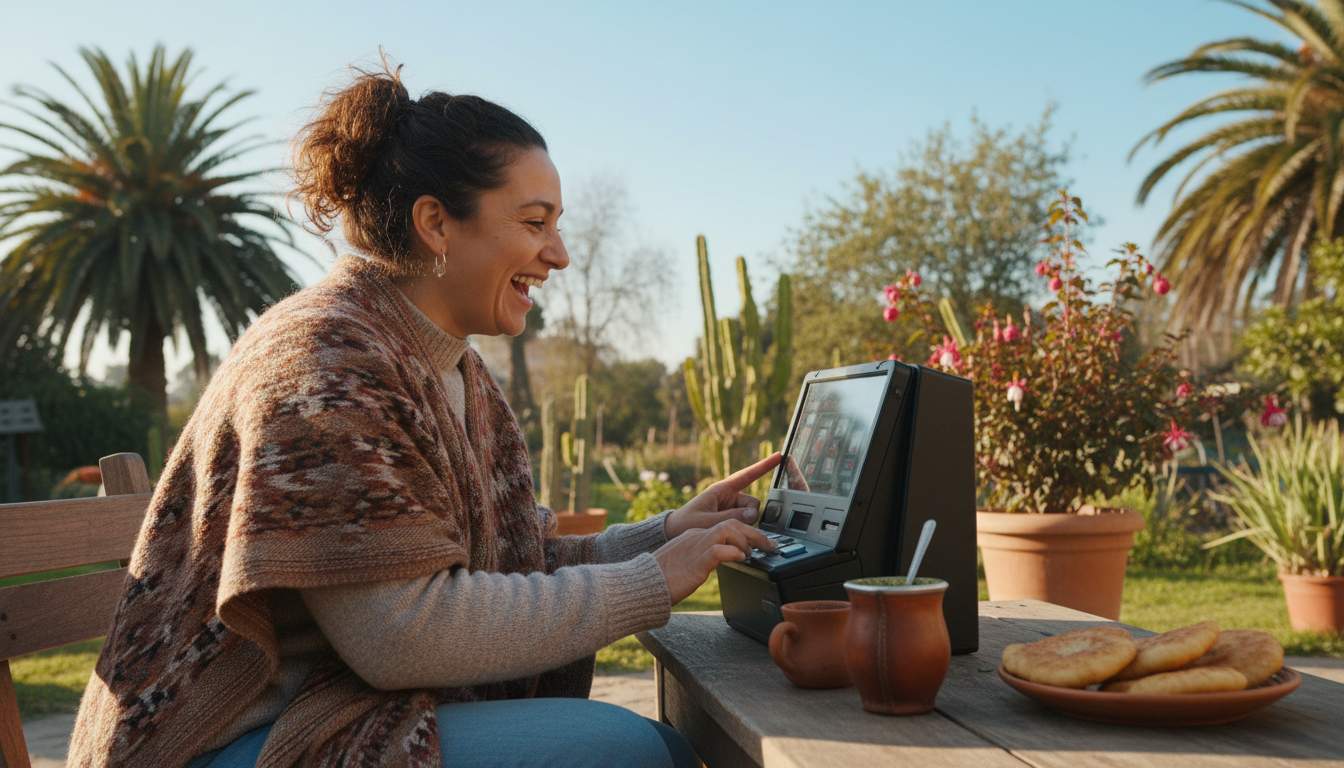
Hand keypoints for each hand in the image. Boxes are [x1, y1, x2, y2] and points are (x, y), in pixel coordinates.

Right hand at [653, 519, 778, 604]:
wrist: (642, 584)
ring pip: (729, 530)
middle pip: (731, 524)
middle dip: (754, 533)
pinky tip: (742, 558)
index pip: (724, 526)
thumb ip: (700, 559)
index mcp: (694, 536)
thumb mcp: (685, 564)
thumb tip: (717, 562)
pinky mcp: (696, 560)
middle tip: (770, 546)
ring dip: (748, 540)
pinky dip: (734, 552)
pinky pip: (720, 550)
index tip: (757, 543)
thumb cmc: (660, 579)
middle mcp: (697, 537)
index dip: (744, 533)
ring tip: (756, 552)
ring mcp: (696, 547)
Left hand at [664, 453, 782, 539]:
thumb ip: (730, 518)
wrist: (674, 532)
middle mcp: (730, 497)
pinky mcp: (732, 519)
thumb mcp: (706, 521)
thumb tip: (753, 514)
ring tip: (724, 530)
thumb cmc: (686, 523)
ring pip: (751, 514)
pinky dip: (743, 529)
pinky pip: (746, 523)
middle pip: (753, 502)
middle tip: (735, 524)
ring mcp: (732, 508)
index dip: (764, 466)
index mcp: (722, 489)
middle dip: (749, 514)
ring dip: (744, 523)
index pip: (747, 474)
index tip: (780, 456)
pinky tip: (730, 534)